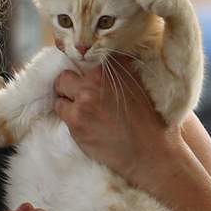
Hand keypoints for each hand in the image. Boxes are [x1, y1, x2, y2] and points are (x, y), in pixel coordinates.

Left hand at [53, 58, 171, 178]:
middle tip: (78, 97)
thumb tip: (105, 65)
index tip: (85, 80)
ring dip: (67, 101)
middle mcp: (98, 77)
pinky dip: (67, 115)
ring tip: (82, 113)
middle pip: (67, 74)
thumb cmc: (151, 122)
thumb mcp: (141, 86)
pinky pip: (60, 109)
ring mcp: (85, 97)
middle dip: (70, 85)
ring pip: (60, 91)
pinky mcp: (76, 118)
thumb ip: (121, 71)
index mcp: (115, 65)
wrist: (150, 152)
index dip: (84, 73)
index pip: (86, 58)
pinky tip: (82, 123)